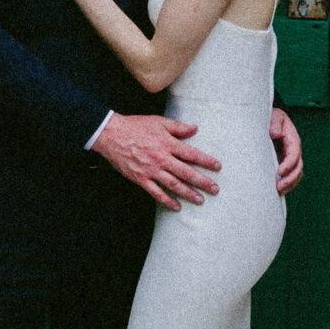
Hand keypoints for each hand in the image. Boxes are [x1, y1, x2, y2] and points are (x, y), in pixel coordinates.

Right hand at [93, 111, 221, 210]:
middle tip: (215, 189)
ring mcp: (151, 170)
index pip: (192, 154)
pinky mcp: (141, 179)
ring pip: (173, 185)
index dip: (206, 161)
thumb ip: (178, 127)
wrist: (111, 135)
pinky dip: (167, 200)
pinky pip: (156, 193)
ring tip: (200, 200)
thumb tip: (195, 128)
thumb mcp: (158, 122)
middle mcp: (161, 158)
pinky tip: (177, 206)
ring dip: (188, 193)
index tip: (218, 167)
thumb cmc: (135, 126)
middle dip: (202, 182)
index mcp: (167, 144)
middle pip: (186, 172)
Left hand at [270, 107, 302, 195]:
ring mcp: (289, 158)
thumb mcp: (273, 116)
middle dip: (290, 179)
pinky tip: (277, 192)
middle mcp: (293, 150)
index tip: (279, 172)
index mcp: (292, 139)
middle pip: (298, 168)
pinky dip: (285, 185)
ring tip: (278, 192)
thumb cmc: (270, 118)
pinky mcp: (283, 164)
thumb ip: (274, 123)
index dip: (289, 164)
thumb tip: (275, 134)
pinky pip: (288, 177)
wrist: (266, 120)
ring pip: (295, 175)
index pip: (294, 154)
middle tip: (278, 187)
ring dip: (289, 185)